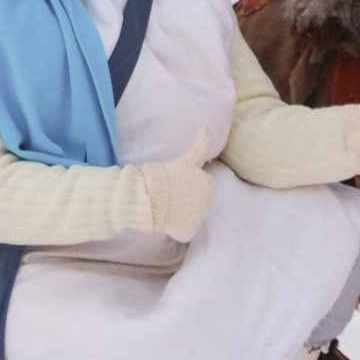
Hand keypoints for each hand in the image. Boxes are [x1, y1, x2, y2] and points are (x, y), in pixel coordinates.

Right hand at [142, 127, 215, 242]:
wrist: (148, 197)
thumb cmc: (167, 176)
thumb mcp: (187, 159)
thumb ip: (202, 144)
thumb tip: (205, 127)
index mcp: (210, 186)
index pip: (198, 187)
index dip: (185, 185)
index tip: (174, 183)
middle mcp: (209, 204)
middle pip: (195, 202)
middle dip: (184, 199)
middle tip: (168, 194)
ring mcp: (199, 219)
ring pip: (188, 216)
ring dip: (179, 212)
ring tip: (165, 205)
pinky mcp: (188, 232)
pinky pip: (184, 231)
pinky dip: (176, 228)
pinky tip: (167, 220)